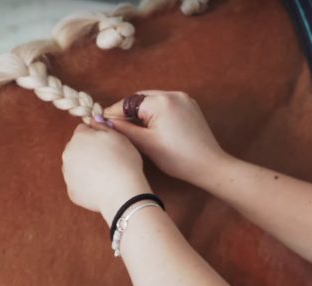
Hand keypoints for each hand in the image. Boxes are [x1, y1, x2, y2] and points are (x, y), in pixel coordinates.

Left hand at [61, 123, 151, 224]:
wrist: (122, 193)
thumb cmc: (124, 162)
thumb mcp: (118, 136)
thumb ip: (102, 126)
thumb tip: (93, 120)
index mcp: (79, 138)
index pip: (83, 129)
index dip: (95, 135)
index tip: (106, 143)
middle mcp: (68, 155)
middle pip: (76, 148)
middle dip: (88, 151)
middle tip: (106, 159)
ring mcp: (67, 175)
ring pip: (75, 166)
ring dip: (85, 167)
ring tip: (104, 173)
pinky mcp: (71, 192)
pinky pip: (78, 184)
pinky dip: (86, 184)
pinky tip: (100, 186)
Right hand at [103, 91, 227, 185]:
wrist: (208, 165)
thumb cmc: (178, 158)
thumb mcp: (146, 144)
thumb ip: (124, 129)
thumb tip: (105, 121)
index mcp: (160, 101)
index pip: (129, 102)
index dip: (114, 113)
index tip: (102, 122)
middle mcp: (173, 94)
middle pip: (140, 99)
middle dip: (127, 111)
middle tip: (115, 126)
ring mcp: (184, 99)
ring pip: (153, 101)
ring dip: (141, 112)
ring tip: (131, 128)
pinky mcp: (190, 106)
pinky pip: (166, 105)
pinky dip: (155, 113)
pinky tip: (151, 127)